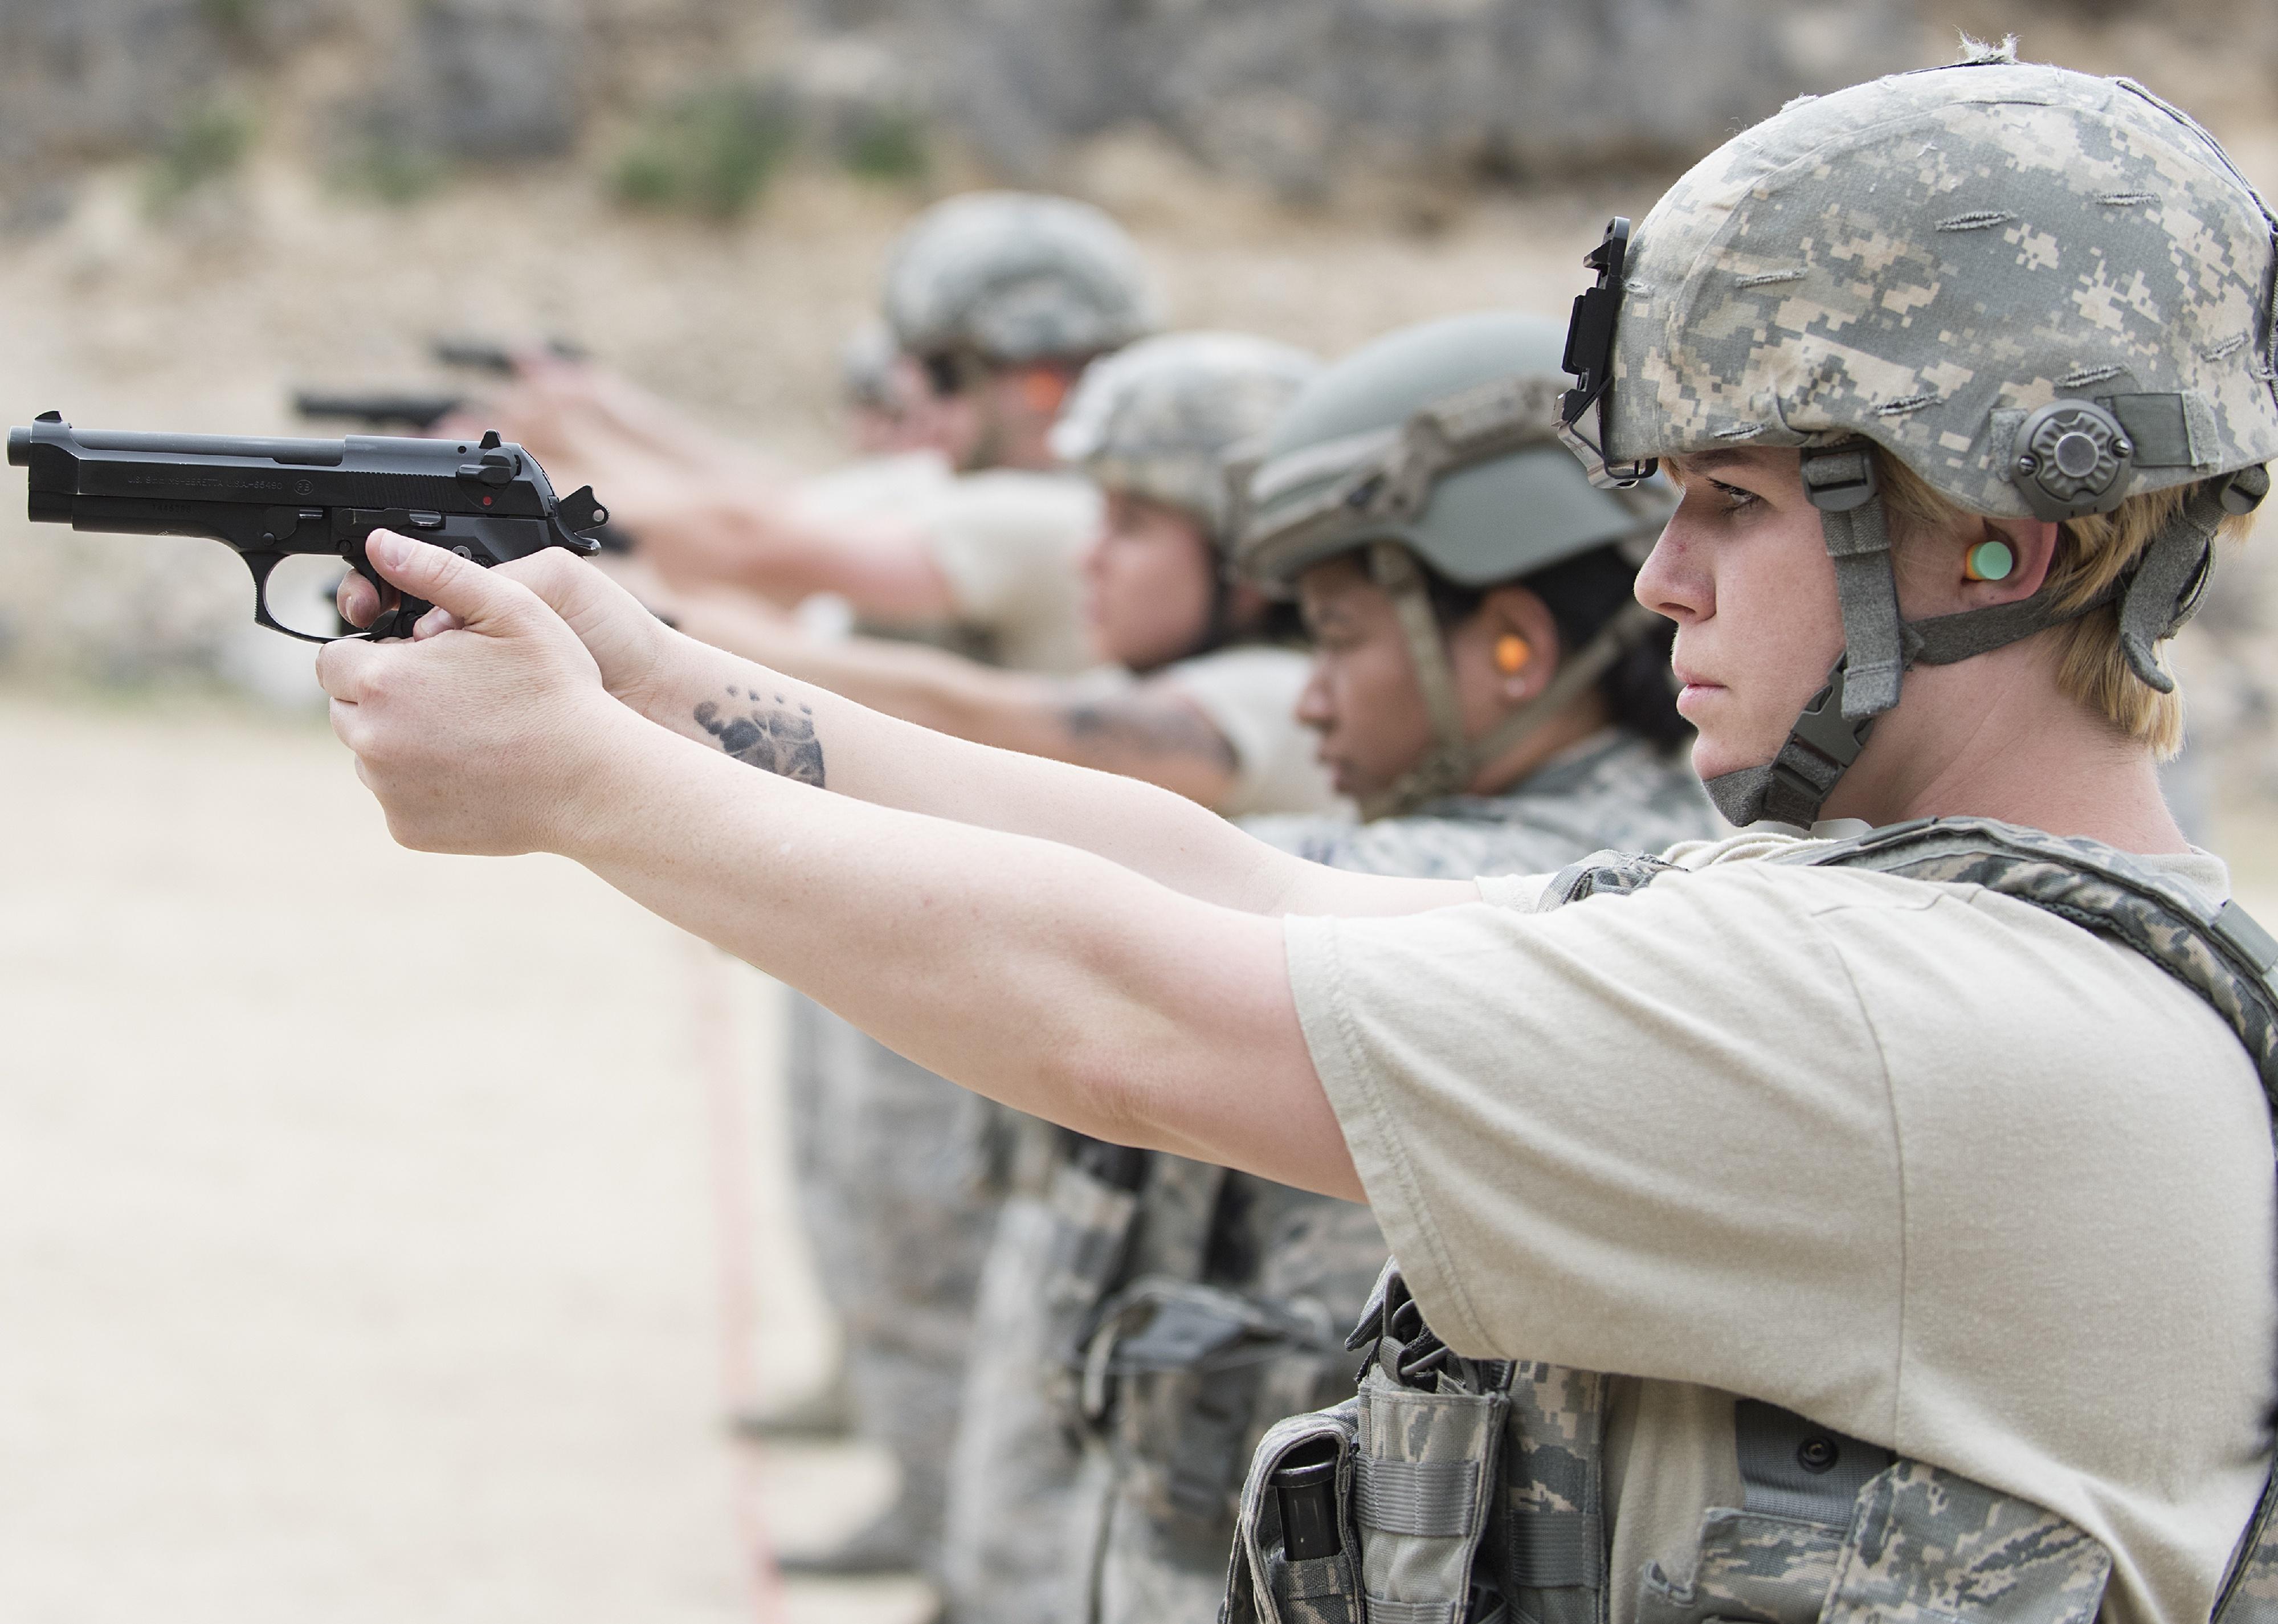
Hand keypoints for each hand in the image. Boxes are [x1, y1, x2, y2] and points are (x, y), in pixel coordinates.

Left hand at [319, 531, 648, 855]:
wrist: (592, 782)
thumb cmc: (558, 693)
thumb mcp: (510, 609)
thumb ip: (438, 572)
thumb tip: (381, 546)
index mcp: (382, 680)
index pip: (334, 659)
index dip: (377, 654)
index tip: (420, 660)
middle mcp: (370, 739)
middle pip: (349, 708)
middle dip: (385, 697)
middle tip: (451, 695)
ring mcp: (386, 790)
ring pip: (372, 755)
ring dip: (402, 741)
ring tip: (468, 734)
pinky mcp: (407, 829)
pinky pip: (398, 800)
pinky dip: (423, 787)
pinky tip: (472, 772)